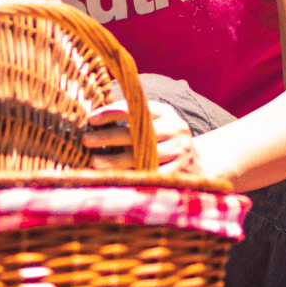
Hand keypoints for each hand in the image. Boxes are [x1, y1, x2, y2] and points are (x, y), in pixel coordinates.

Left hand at [82, 100, 203, 174]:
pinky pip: (153, 174)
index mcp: (165, 111)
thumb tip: (91, 119)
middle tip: (86, 140)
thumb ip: (130, 119)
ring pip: (143, 155)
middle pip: (136, 132)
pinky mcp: (182, 170)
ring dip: (116, 160)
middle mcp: (175, 128)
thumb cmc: (162, 140)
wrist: (198, 163)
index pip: (134, 108)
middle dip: (108, 136)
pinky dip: (134, 176)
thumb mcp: (153, 123)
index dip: (110, 113)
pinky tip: (116, 178)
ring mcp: (180, 150)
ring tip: (94, 162)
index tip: (90, 119)